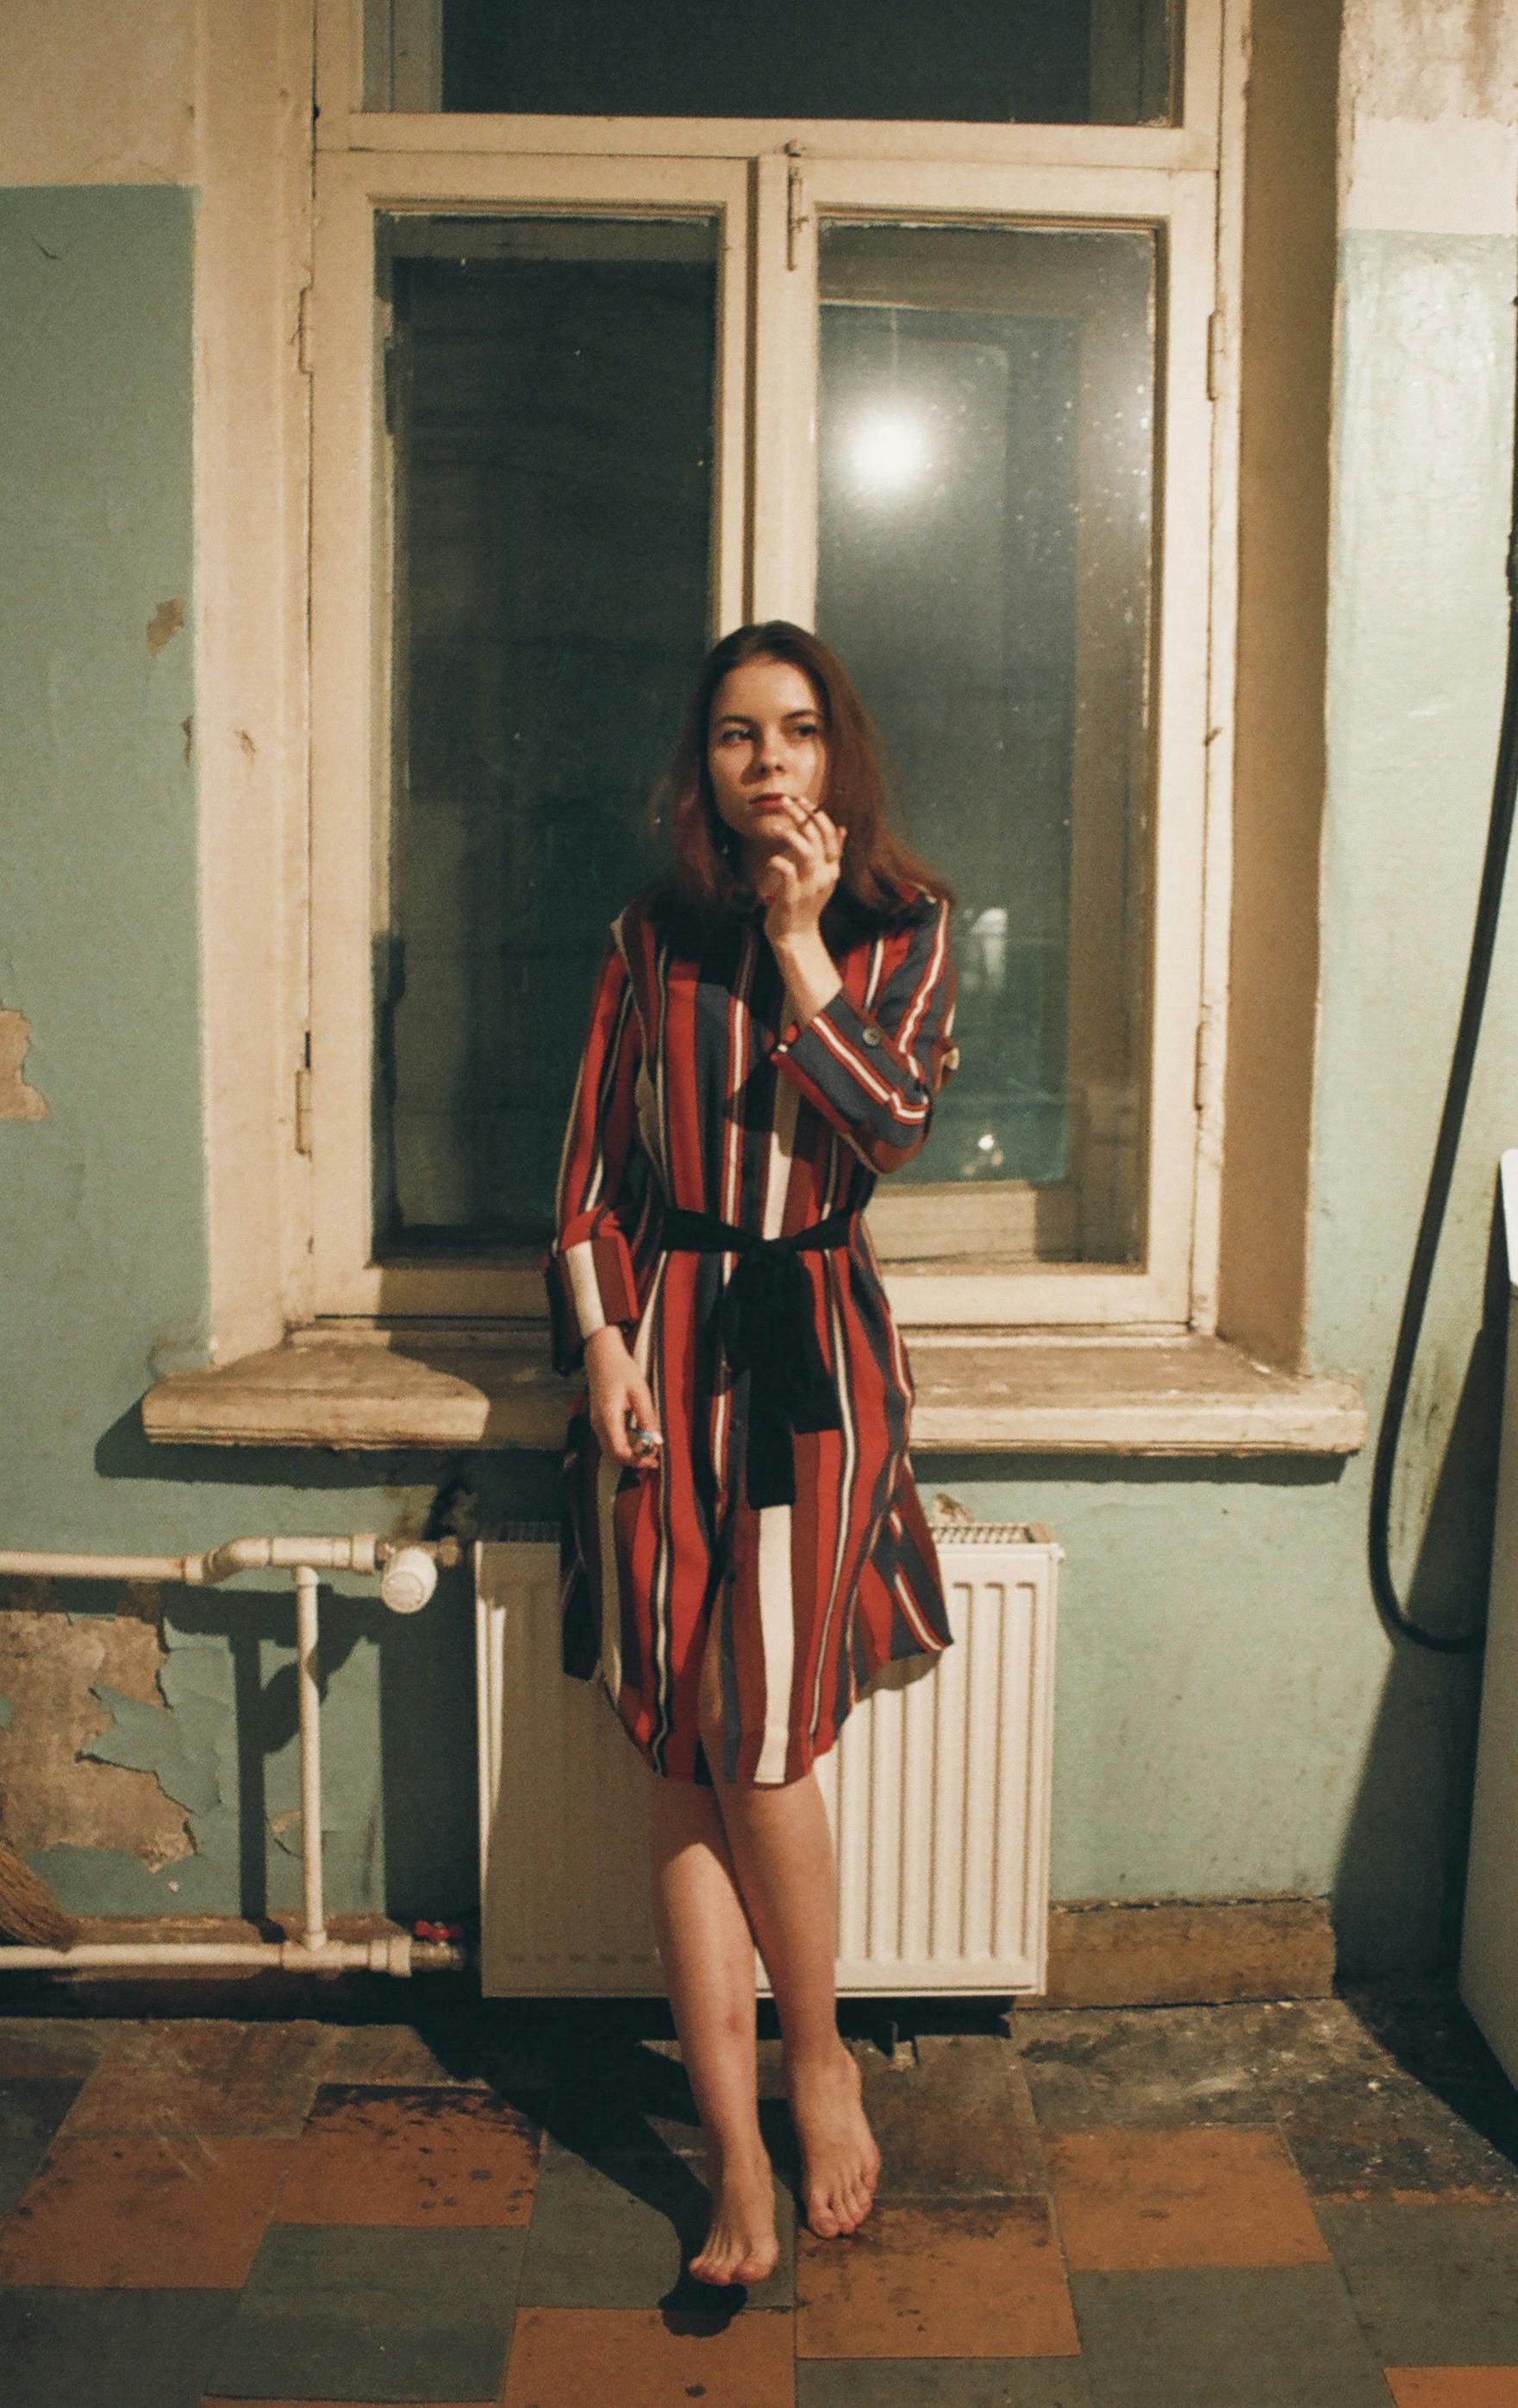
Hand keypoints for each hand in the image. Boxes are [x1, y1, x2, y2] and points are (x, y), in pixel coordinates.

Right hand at [584, 1325, 661, 1471]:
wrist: (602, 1356)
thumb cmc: (620, 1370)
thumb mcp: (640, 1392)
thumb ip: (648, 1418)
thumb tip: (657, 1440)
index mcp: (608, 1417)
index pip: (620, 1451)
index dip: (637, 1460)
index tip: (653, 1459)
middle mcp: (599, 1423)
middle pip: (614, 1455)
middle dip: (634, 1460)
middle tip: (653, 1456)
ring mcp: (597, 1422)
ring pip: (611, 1450)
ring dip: (629, 1453)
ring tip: (649, 1448)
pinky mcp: (599, 1419)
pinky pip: (610, 1440)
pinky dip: (624, 1445)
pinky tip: (638, 1438)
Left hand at [756, 797, 844, 943]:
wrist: (797, 936)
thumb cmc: (805, 904)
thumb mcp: (823, 878)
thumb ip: (831, 854)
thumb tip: (843, 828)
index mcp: (832, 869)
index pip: (829, 834)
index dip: (816, 814)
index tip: (802, 800)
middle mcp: (824, 876)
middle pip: (816, 837)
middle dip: (801, 815)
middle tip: (785, 801)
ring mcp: (809, 886)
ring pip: (806, 852)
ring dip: (791, 835)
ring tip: (776, 828)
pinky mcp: (792, 897)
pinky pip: (786, 871)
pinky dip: (777, 862)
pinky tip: (770, 861)